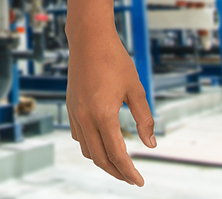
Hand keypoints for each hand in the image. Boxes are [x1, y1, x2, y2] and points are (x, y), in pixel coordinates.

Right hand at [66, 31, 156, 185]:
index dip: (129, 171)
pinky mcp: (70, 106)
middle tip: (132, 178)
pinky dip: (91, 146)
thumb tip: (151, 143)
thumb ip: (144, 118)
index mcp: (103, 114)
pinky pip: (78, 136)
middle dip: (116, 172)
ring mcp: (74, 112)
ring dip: (102, 160)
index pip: (117, 154)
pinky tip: (102, 143)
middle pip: (100, 158)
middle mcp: (84, 117)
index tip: (140, 181)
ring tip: (119, 163)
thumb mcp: (136, 89)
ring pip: (86, 149)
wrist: (88, 38)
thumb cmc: (114, 59)